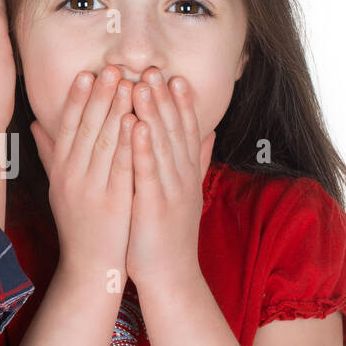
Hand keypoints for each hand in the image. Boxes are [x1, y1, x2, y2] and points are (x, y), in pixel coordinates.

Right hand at [30, 65, 135, 285]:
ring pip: (103, 143)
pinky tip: (136, 121)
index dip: (78, 99)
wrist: (91, 266)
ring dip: (115, 111)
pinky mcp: (112, 202)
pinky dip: (126, 142)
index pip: (68, 127)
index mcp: (61, 171)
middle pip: (86, 129)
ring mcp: (91, 189)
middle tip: (111, 68)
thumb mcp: (58, 186)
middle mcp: (72, 176)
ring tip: (128, 83)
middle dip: (99, 96)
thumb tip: (35, 123)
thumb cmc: (78, 224)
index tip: (87, 73)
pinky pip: (120, 167)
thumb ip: (49, 153)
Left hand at [125, 67, 214, 293]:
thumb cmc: (168, 235)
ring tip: (142, 84)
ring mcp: (171, 191)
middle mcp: (182, 178)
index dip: (179, 102)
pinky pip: (148, 172)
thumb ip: (195, 161)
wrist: (170, 277)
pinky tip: (136, 126)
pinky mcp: (155, 207)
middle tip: (154, 68)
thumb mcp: (185, 193)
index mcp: (186, 174)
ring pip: (162, 145)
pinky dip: (143, 148)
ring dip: (153, 113)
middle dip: (164, 98)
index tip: (171, 75)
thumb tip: (209, 132)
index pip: (184, 130)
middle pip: (174, 130)